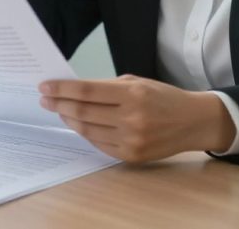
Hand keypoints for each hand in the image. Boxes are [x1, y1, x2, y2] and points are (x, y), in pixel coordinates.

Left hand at [38, 75, 235, 162]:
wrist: (193, 122)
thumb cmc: (163, 97)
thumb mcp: (138, 83)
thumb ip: (108, 88)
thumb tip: (74, 91)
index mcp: (133, 94)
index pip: (87, 91)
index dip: (62, 89)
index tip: (45, 86)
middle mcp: (132, 118)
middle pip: (83, 112)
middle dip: (59, 104)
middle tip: (45, 99)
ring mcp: (132, 140)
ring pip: (88, 130)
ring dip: (69, 120)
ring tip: (59, 111)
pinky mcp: (132, 156)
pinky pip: (99, 144)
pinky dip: (85, 133)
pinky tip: (77, 125)